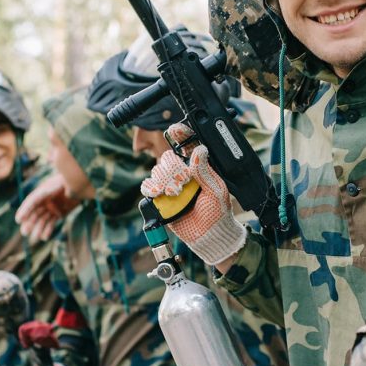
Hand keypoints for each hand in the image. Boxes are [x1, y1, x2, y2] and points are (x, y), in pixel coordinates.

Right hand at [16, 172, 79, 241]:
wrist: (81, 185)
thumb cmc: (67, 183)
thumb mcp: (56, 187)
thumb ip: (45, 194)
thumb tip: (36, 200)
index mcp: (41, 193)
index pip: (30, 203)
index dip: (24, 211)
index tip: (18, 220)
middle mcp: (44, 202)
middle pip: (34, 214)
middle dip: (29, 224)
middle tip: (24, 232)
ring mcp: (52, 208)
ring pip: (42, 220)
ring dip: (38, 229)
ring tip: (36, 238)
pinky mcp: (59, 214)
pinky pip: (51, 223)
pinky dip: (48, 230)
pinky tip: (45, 237)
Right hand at [141, 143, 246, 267]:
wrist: (209, 235)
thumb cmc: (217, 213)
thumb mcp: (216, 190)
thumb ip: (205, 171)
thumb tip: (199, 149)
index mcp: (200, 169)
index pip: (188, 146)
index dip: (181, 135)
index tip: (175, 129)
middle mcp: (184, 174)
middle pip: (168, 157)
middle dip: (173, 168)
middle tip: (183, 181)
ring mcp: (171, 186)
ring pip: (157, 170)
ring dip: (164, 180)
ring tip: (176, 193)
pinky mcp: (161, 199)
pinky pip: (148, 186)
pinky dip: (150, 187)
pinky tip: (158, 192)